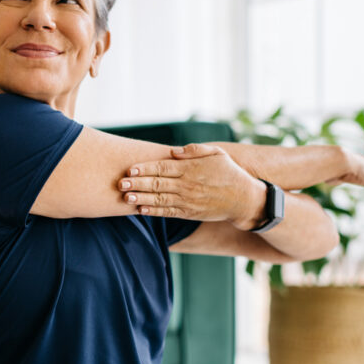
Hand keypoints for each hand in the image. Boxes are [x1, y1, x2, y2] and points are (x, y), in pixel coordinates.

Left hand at [118, 143, 264, 227]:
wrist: (244, 199)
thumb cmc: (229, 172)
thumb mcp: (216, 153)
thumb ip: (194, 150)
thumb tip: (174, 151)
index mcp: (191, 168)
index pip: (162, 167)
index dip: (145, 169)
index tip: (130, 169)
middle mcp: (187, 185)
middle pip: (157, 184)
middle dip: (137, 184)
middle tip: (120, 183)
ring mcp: (188, 201)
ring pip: (160, 200)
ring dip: (141, 199)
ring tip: (125, 197)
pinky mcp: (190, 213)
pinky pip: (168, 212)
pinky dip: (154, 212)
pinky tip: (141, 210)